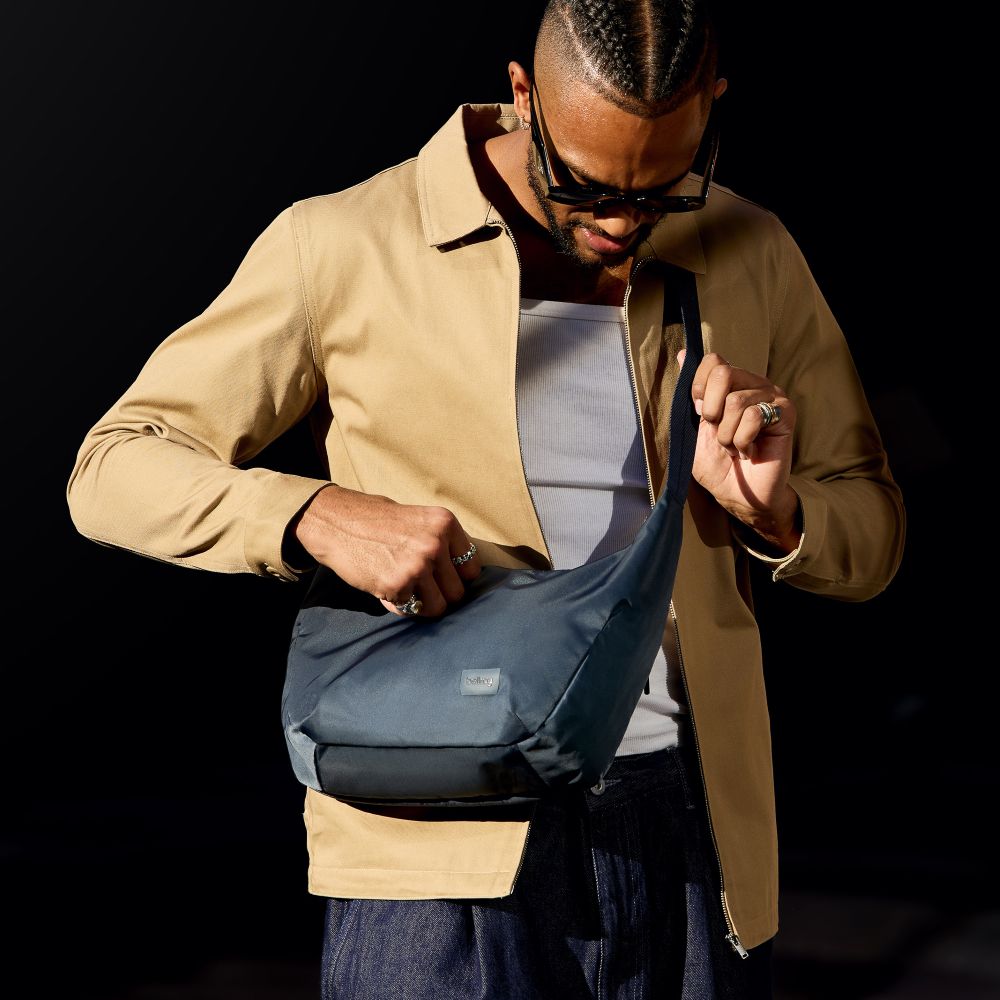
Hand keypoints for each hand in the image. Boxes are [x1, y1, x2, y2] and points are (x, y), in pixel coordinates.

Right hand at [291, 485, 481, 616]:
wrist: (335, 522)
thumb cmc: (376, 522)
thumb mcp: (418, 520)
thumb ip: (441, 543)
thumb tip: (461, 578)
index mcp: (444, 523)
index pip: (472, 568)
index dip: (456, 577)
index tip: (441, 577)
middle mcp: (435, 543)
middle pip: (458, 592)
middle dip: (440, 594)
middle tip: (420, 587)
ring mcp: (417, 565)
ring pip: (439, 607)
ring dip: (422, 605)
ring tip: (405, 590)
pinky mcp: (397, 585)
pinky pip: (410, 611)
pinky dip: (399, 605)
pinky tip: (385, 588)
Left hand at [678, 350, 800, 552]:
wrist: (738, 496)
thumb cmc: (716, 465)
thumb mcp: (693, 429)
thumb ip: (690, 394)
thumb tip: (683, 354)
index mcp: (730, 384)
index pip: (713, 361)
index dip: (699, 388)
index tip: (700, 414)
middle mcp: (752, 384)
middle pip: (723, 373)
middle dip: (712, 410)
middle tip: (718, 431)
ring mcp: (771, 396)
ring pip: (736, 401)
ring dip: (727, 434)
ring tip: (734, 447)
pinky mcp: (786, 413)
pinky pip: (754, 416)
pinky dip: (742, 440)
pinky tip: (748, 451)